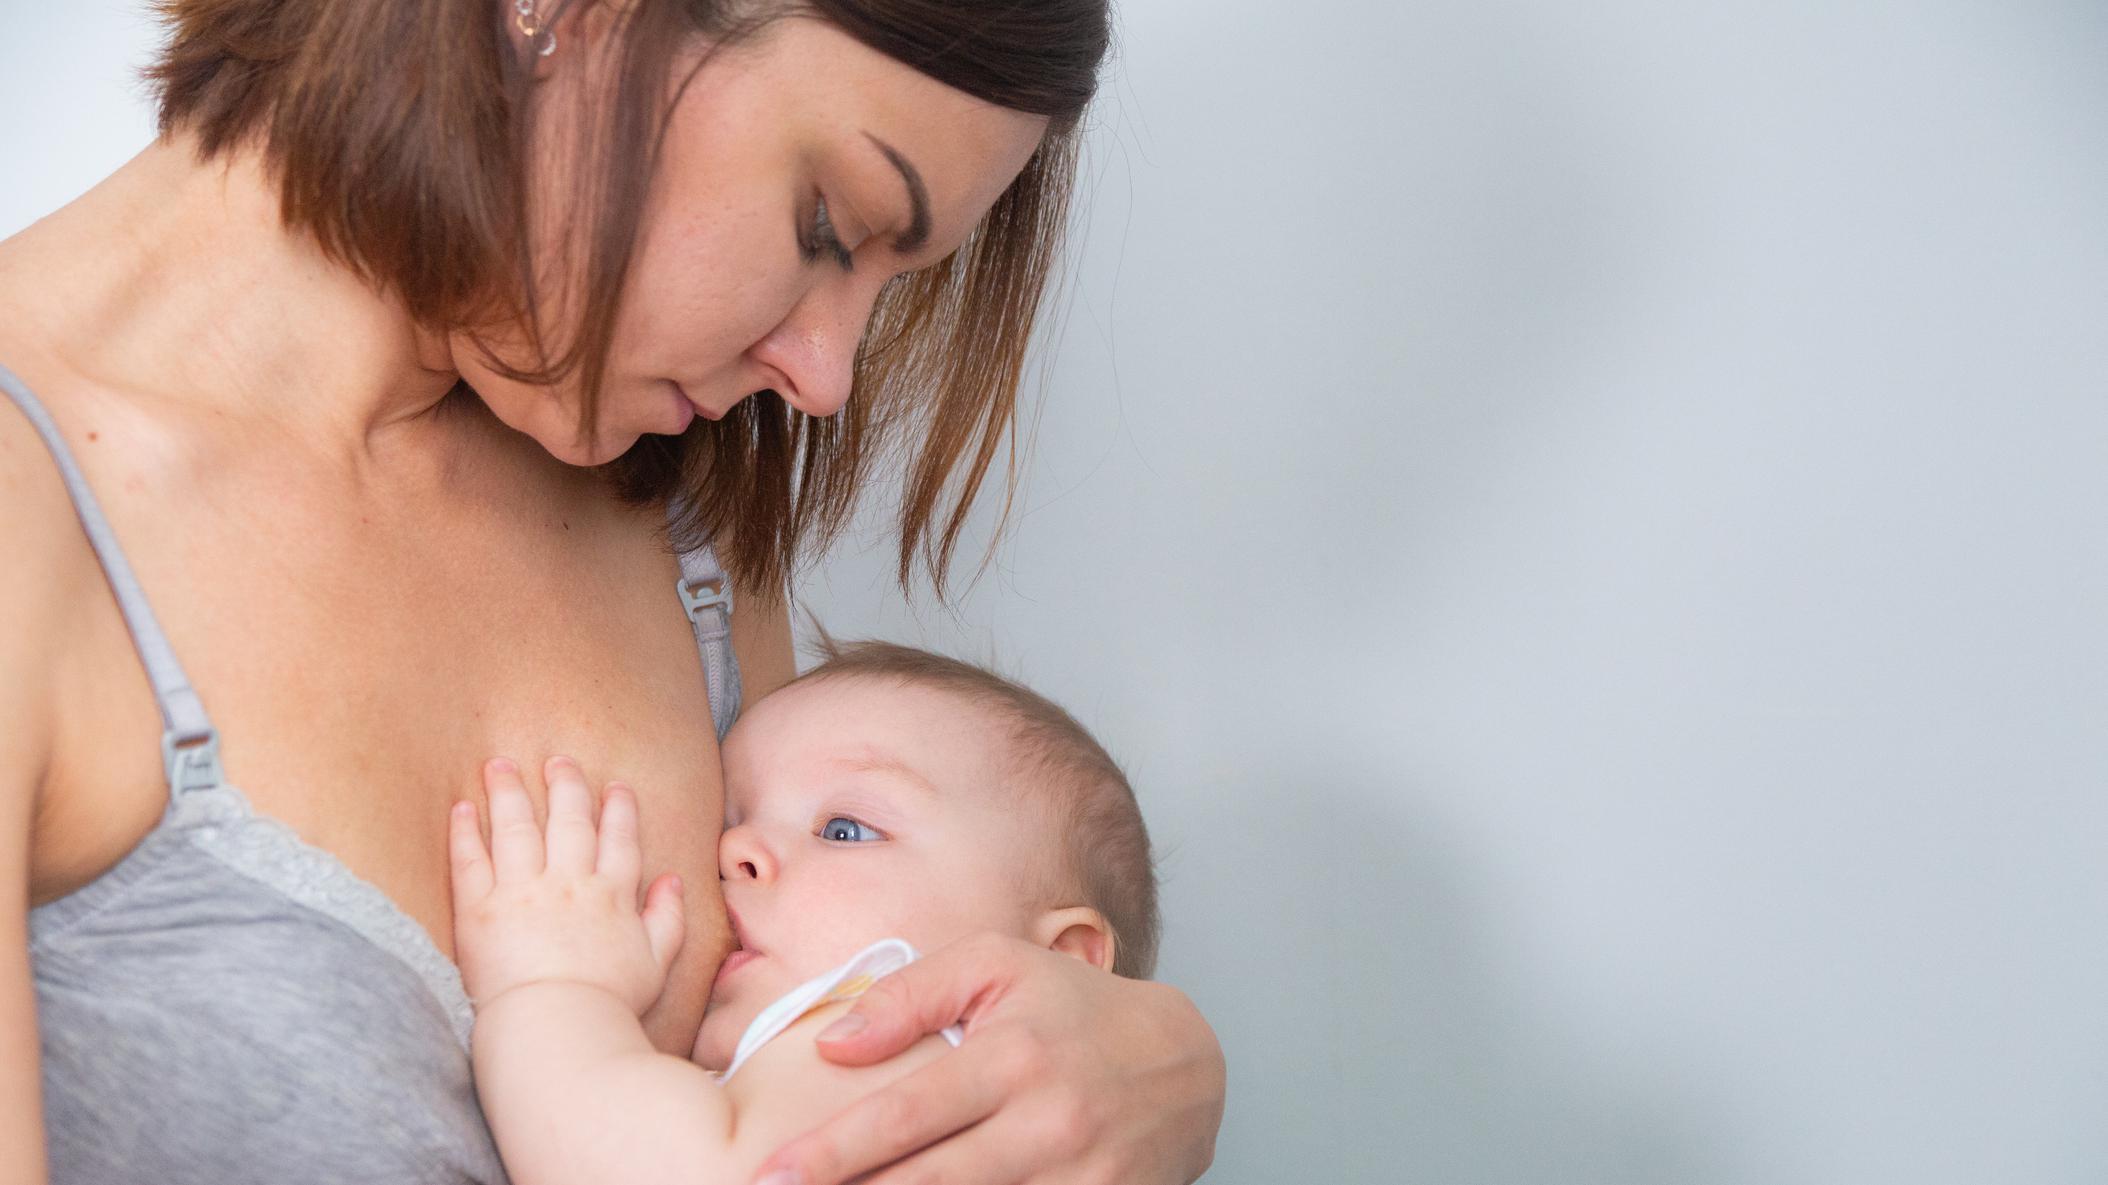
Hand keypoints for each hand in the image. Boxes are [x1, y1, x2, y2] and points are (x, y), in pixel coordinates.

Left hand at [449, 756, 686, 1014]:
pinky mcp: (480, 911)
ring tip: (500, 765)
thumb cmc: (608, 1004)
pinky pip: (470, 861)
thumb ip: (668, 917)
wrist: (556, 1028)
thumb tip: (674, 881)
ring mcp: (522, 893)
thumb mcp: (656, 962)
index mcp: (612, 896)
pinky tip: (461, 808)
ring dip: (509, 793)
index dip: (618, 810)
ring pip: (517, 829)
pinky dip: (464, 832)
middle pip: (568, 822)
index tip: (616, 787)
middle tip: (557, 760)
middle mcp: (568, 883)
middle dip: (564, 786)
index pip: (618, 840)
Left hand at [752, 933, 1225, 1184]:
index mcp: (1013, 1055)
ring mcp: (1078, 1178)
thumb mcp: (996, 966)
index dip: (836, 1149)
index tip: (774, 1172)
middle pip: (933, 1183)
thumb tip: (832, 1042)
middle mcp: (1047, 1122)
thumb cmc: (1072, 1007)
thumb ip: (910, 993)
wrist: (1183, 1064)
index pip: (909, 1111)